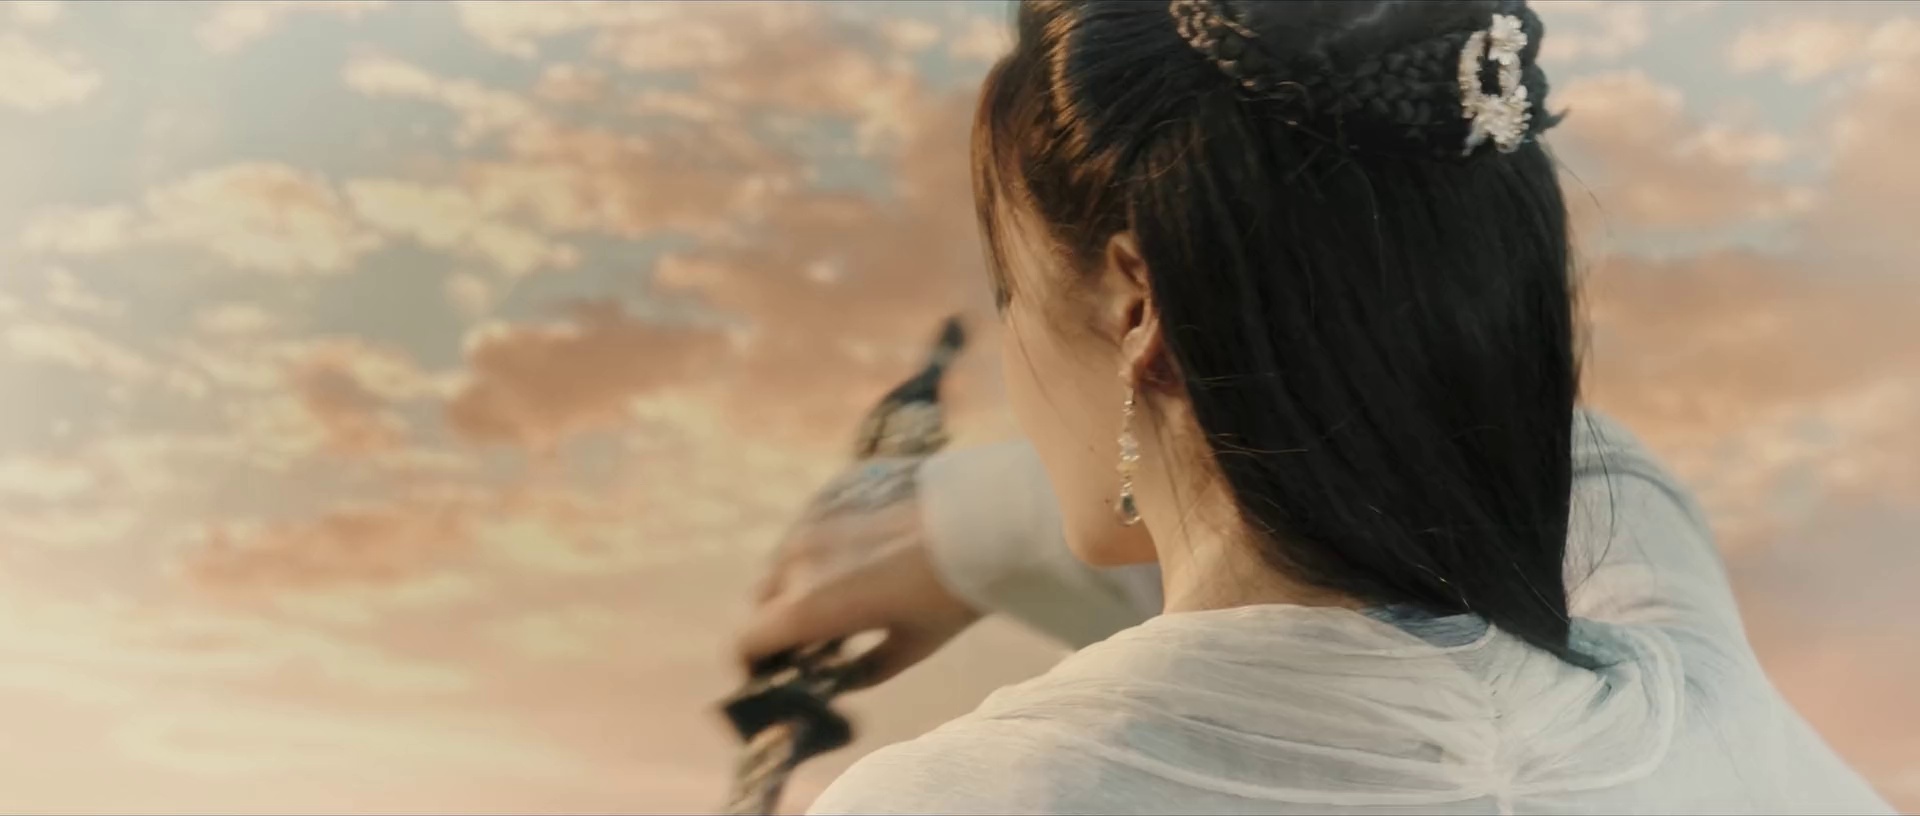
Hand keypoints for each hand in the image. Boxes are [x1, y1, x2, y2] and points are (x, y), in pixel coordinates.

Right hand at [736, 457, 981, 688]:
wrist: (990, 521)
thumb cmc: (950, 596)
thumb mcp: (910, 648)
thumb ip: (863, 672)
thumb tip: (842, 680)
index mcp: (807, 606)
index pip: (747, 641)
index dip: (756, 662)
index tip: (776, 671)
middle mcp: (797, 557)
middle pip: (766, 598)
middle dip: (783, 620)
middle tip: (822, 635)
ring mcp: (814, 514)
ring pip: (790, 555)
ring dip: (804, 577)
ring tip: (852, 587)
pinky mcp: (837, 486)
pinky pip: (817, 520)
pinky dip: (830, 540)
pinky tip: (873, 546)